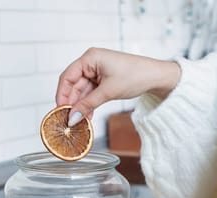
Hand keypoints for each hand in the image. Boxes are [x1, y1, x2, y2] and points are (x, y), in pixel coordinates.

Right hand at [56, 47, 179, 124]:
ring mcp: (96, 71)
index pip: (67, 77)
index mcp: (90, 58)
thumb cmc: (136, 75)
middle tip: (68, 119)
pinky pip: (90, 93)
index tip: (60, 111)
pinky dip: (88, 104)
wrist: (156, 77)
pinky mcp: (102, 80)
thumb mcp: (108, 92)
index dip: (62, 94)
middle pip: (73, 85)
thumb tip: (72, 117)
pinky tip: (87, 116)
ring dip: (80, 106)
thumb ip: (88, 105)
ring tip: (79, 121)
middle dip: (71, 103)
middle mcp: (91, 63)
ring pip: (81, 91)